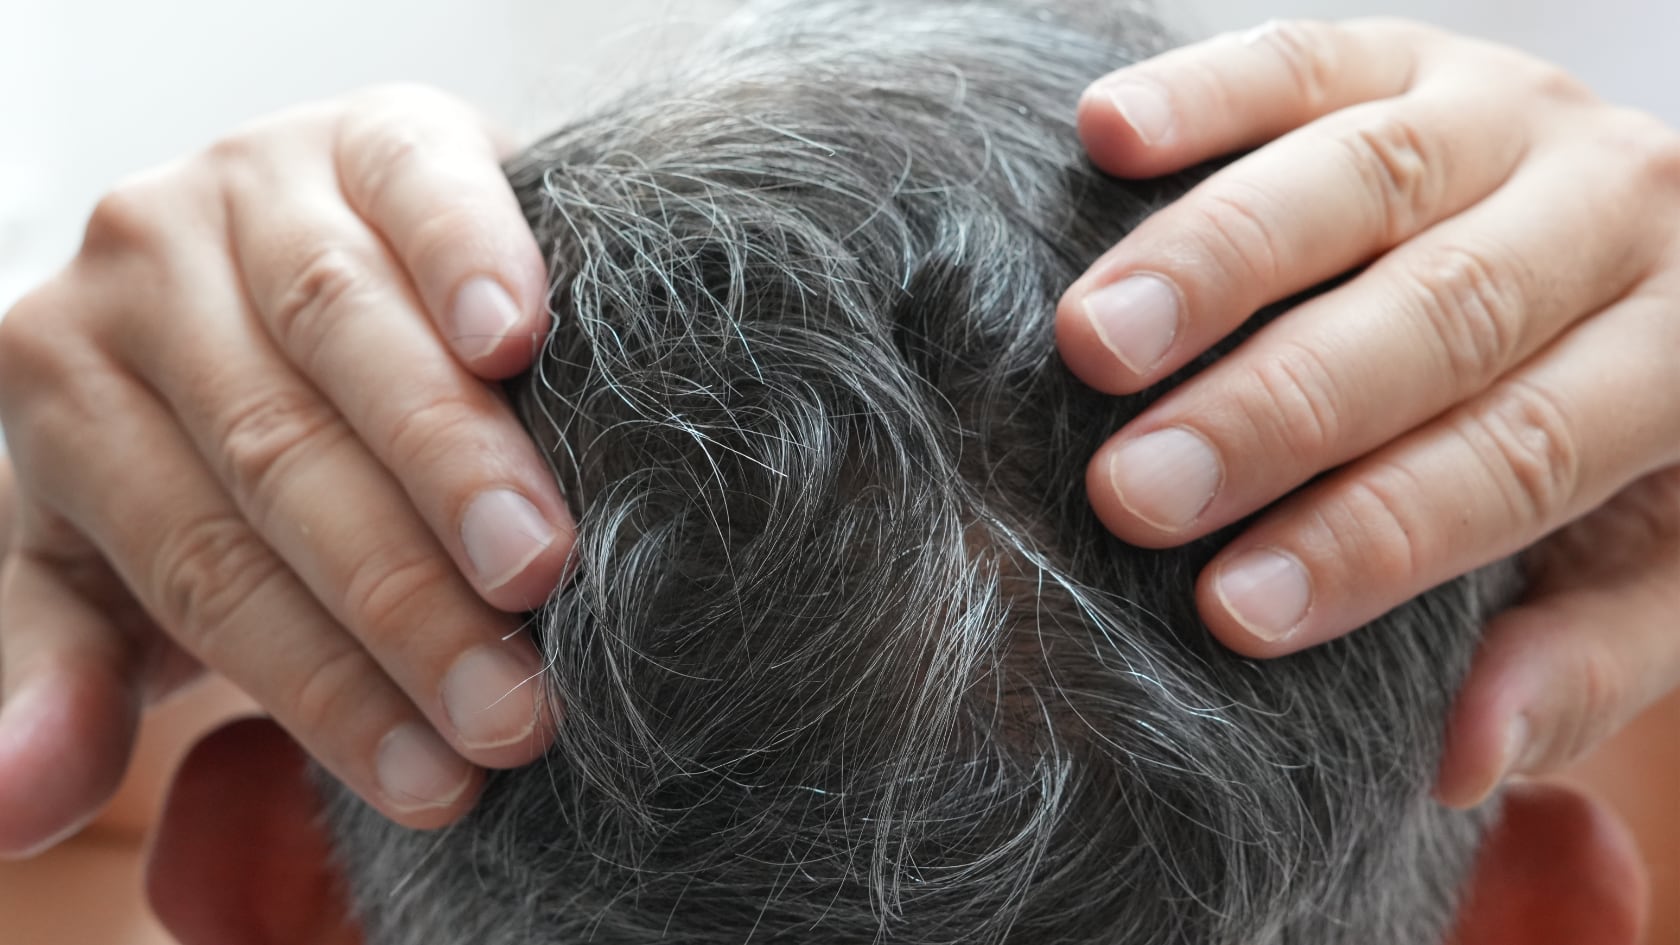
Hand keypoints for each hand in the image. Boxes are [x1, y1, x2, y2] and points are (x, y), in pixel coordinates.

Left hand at [0, 84, 569, 854]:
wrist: (297, 272)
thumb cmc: (215, 450)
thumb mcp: (111, 571)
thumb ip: (64, 673)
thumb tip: (13, 806)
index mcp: (59, 385)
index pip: (199, 565)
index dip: (323, 688)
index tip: (437, 786)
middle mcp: (140, 269)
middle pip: (273, 456)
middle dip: (399, 600)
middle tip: (510, 710)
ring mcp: (256, 183)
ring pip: (342, 332)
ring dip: (449, 460)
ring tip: (535, 568)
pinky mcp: (376, 130)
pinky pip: (418, 191)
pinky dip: (469, 259)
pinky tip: (518, 334)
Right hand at [1057, 20, 1679, 805]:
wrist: (1647, 241)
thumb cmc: (1624, 436)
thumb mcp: (1649, 568)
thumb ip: (1579, 661)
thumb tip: (1461, 759)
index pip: (1520, 452)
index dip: (1375, 537)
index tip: (1232, 612)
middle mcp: (1609, 207)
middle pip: (1440, 312)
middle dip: (1276, 408)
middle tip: (1132, 490)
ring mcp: (1503, 110)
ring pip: (1362, 174)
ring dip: (1212, 260)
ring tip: (1091, 343)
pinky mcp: (1408, 53)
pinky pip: (1304, 56)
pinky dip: (1203, 93)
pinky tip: (1105, 136)